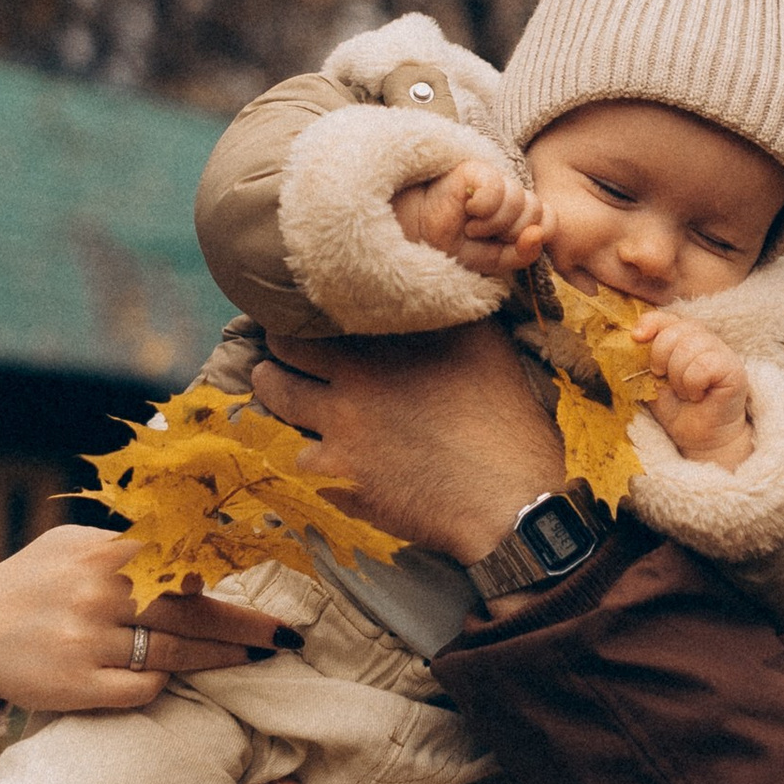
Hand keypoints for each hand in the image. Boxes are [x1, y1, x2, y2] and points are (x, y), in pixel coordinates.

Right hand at [0, 520, 293, 713]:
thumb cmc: (29, 584)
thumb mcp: (72, 546)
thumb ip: (128, 544)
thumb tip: (195, 543)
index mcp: (98, 554)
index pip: (176, 558)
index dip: (225, 570)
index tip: (265, 576)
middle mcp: (95, 596)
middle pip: (190, 613)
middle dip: (244, 626)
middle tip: (285, 636)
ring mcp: (87, 644)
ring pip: (174, 654)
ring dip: (221, 659)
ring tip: (257, 658)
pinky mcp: (77, 687)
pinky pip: (142, 688)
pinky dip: (164, 683)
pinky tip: (177, 677)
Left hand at [250, 321, 564, 562]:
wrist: (509, 500)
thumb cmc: (507, 420)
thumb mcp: (486, 344)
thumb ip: (448, 311)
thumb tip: (436, 284)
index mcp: (381, 348)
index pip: (311, 322)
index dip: (300, 319)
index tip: (301, 318)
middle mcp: (348, 389)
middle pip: (279, 363)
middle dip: (274, 357)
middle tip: (277, 356)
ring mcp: (339, 440)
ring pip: (280, 413)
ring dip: (277, 401)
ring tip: (281, 395)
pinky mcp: (342, 484)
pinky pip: (305, 465)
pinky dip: (311, 456)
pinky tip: (325, 455)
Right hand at [392, 157, 548, 275]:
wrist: (416, 234)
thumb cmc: (454, 245)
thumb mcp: (495, 260)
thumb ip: (523, 254)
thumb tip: (537, 235)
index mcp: (520, 210)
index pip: (550, 218)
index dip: (534, 234)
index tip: (505, 243)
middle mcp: (510, 191)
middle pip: (537, 210)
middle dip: (510, 232)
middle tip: (482, 234)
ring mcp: (494, 178)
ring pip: (519, 202)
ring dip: (492, 224)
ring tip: (470, 226)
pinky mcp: (475, 170)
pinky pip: (497, 188)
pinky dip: (483, 207)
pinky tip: (467, 210)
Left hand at [635, 313, 756, 471]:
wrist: (699, 439)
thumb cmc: (678, 410)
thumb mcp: (651, 383)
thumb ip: (642, 362)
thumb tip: (629, 343)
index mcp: (683, 338)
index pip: (665, 317)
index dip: (650, 323)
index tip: (637, 338)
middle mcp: (704, 339)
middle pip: (675, 330)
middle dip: (661, 358)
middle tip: (667, 382)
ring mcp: (722, 352)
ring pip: (689, 347)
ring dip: (678, 377)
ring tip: (685, 392)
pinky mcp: (734, 368)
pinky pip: (704, 365)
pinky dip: (693, 383)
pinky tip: (699, 395)